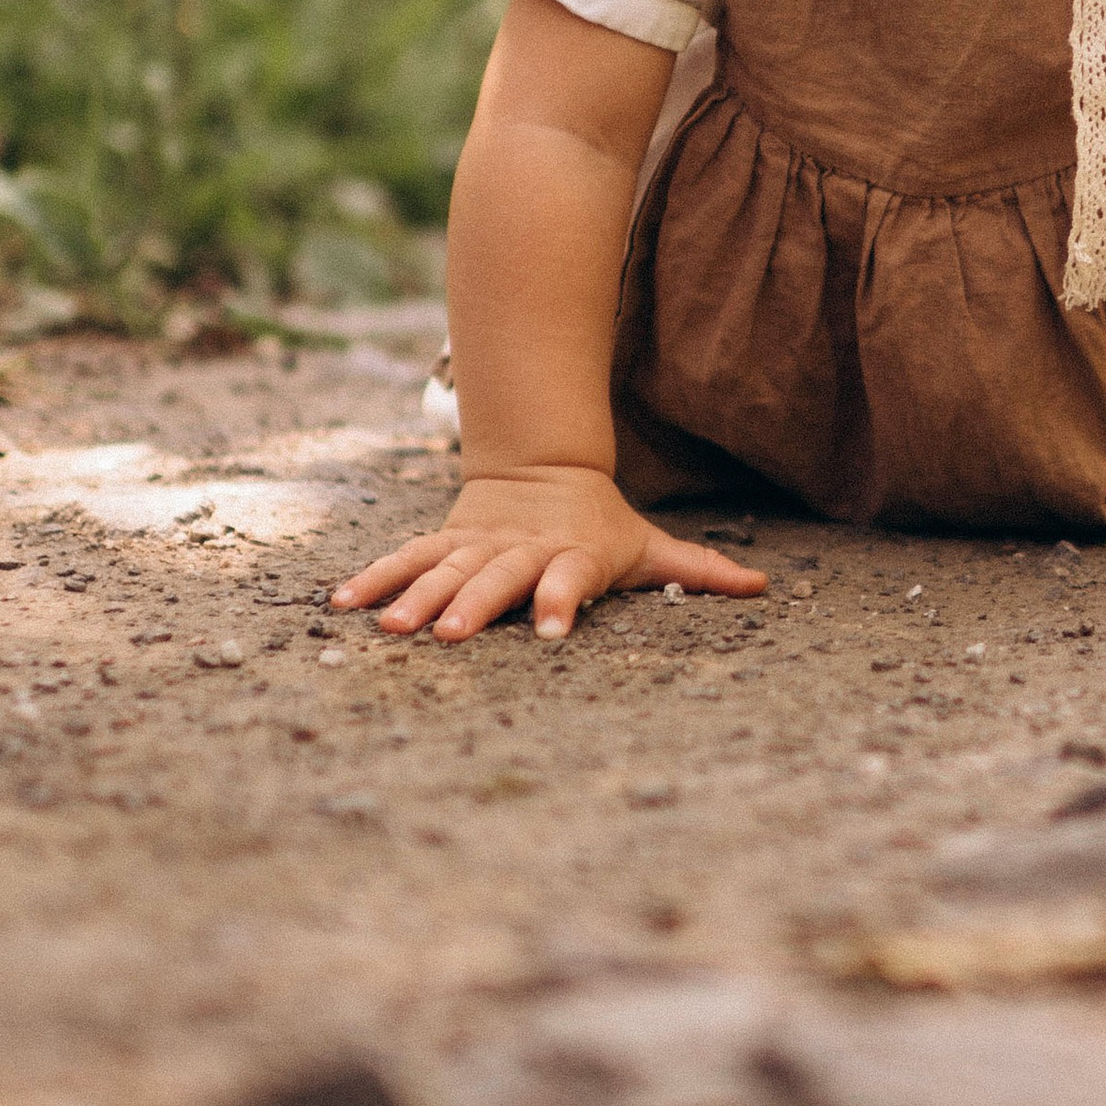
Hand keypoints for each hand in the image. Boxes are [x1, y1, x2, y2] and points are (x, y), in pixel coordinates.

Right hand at [330, 465, 764, 643]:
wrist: (544, 469)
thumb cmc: (603, 526)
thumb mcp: (649, 546)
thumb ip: (699, 570)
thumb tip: (765, 587)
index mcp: (571, 555)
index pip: (568, 579)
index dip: (560, 601)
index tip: (550, 632)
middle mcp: (520, 551)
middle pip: (496, 578)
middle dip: (474, 605)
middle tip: (450, 636)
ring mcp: (476, 545)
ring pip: (441, 569)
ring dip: (414, 596)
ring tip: (388, 629)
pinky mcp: (445, 542)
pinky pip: (404, 558)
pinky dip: (374, 577)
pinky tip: (340, 603)